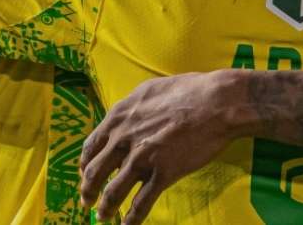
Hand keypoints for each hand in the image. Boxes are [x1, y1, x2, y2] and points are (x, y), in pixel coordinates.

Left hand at [79, 71, 247, 222]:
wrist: (217, 102)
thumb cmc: (189, 90)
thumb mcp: (150, 90)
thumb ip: (132, 108)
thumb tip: (124, 118)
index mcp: (119, 117)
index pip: (91, 146)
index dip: (85, 164)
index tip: (85, 173)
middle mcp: (124, 139)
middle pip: (95, 172)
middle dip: (88, 191)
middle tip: (87, 201)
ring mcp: (142, 158)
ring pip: (113, 192)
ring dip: (105, 208)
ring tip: (104, 217)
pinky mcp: (162, 174)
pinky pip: (140, 204)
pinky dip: (131, 220)